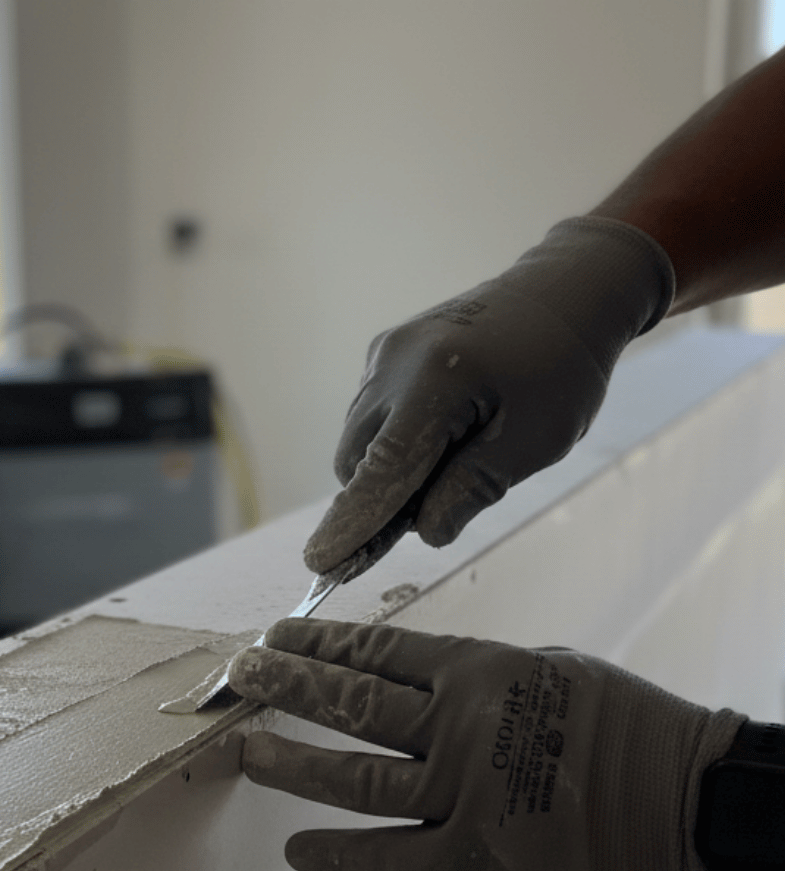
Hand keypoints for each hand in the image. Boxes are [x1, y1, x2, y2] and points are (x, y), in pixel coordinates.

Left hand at [228, 618, 742, 870]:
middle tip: (243, 675)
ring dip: (294, 764)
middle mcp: (459, 728)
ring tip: (246, 752)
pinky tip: (298, 851)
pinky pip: (392, 856)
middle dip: (289, 685)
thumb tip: (413, 687)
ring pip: (357, 778)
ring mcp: (462, 795)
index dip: (321, 642)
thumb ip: (473, 678)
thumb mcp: (544, 666)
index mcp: (479, 671)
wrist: (682, 798)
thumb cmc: (619, 720)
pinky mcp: (474, 856)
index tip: (279, 635)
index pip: (379, 651)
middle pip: (353, 703)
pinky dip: (341, 855)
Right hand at [304, 217, 674, 572]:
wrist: (564, 292)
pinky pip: (371, 415)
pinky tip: (444, 432)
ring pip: (359, 440)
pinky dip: (392, 440)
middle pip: (357, 461)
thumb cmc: (562, 367)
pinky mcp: (386, 352)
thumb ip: (473, 488)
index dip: (353, 523)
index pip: (382, 470)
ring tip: (454, 459)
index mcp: (436, 382)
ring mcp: (384, 355)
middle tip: (435, 511)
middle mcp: (394, 364)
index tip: (322, 563)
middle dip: (380, 498)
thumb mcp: (535, 440)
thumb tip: (424, 532)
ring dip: (387, 470)